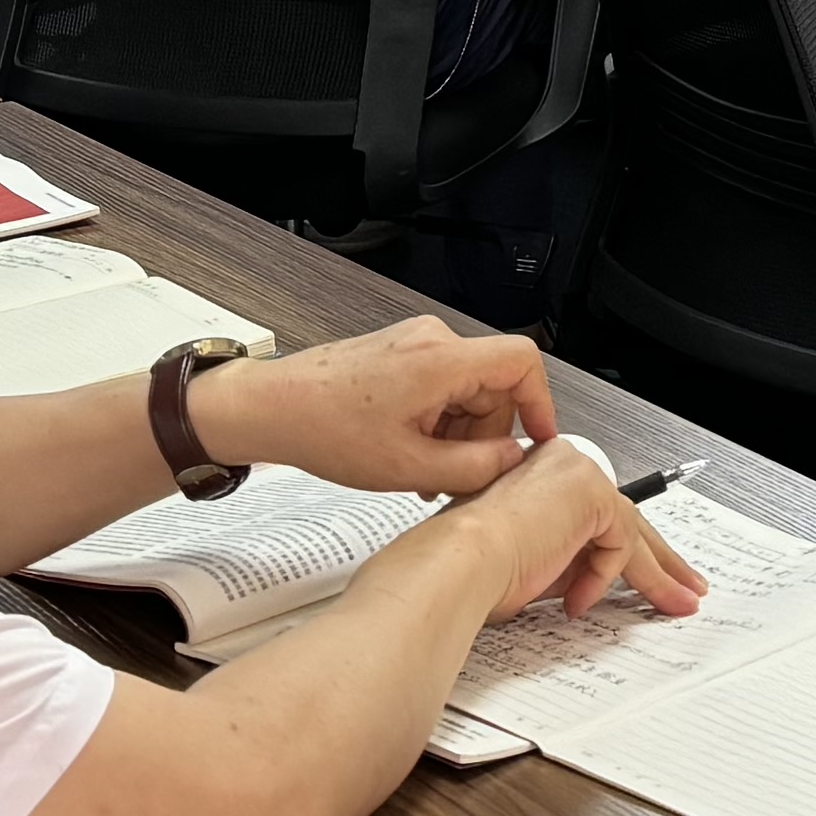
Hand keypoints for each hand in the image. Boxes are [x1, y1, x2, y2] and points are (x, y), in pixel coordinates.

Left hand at [215, 316, 557, 499]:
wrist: (274, 409)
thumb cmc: (325, 429)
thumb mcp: (409, 467)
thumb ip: (474, 468)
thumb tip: (513, 463)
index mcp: (441, 359)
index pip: (522, 361)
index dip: (541, 403)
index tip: (539, 440)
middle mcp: (432, 340)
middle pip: (494, 384)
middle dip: (485, 434)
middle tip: (460, 475)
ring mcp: (414, 343)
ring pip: (467, 390)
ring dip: (458, 433)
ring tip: (426, 472)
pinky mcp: (401, 353)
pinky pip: (441, 387)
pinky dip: (438, 422)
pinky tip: (412, 454)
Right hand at [444, 434, 707, 625]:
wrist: (459, 562)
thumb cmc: (472, 567)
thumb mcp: (535, 566)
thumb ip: (569, 563)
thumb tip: (597, 581)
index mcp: (540, 475)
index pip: (597, 511)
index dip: (625, 549)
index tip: (649, 575)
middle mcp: (561, 464)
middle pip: (626, 515)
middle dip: (661, 559)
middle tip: (686, 585)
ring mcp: (577, 472)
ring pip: (631, 530)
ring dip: (657, 576)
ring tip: (676, 604)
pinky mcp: (591, 491)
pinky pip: (619, 543)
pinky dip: (603, 577)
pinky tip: (576, 601)